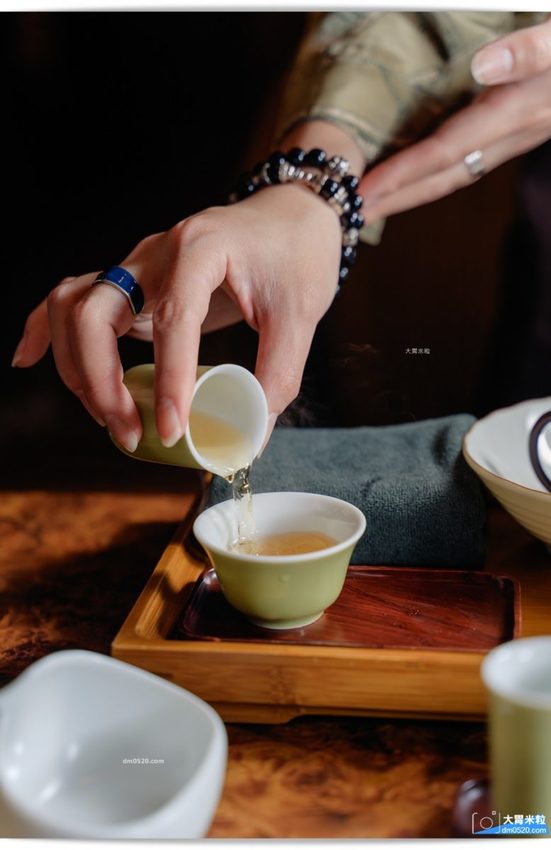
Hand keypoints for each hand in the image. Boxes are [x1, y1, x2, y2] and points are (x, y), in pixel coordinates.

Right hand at [12, 185, 341, 452]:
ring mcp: (137, 266)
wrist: (291, 214)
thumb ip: (279, 373)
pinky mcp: (133, 283)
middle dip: (100, 379)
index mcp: (200, 251)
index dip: (170, 380)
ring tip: (105, 415)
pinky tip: (28, 359)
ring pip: (73, 306)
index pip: (173, 319)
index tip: (172, 429)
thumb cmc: (298, 256)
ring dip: (76, 365)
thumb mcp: (302, 314)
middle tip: (130, 432)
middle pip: (96, 310)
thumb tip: (252, 431)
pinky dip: (43, 329)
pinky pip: (71, 297)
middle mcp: (156, 254)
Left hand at [358, 16, 550, 221]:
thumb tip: (483, 69)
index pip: (446, 151)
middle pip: (444, 176)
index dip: (403, 173)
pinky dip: (435, 173)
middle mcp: (513, 132)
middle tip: (351, 215)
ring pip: (456, 173)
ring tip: (375, 202)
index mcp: (516, 110)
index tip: (363, 190)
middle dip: (398, 197)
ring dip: (413, 191)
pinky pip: (468, 160)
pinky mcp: (519, 126)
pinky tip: (417, 173)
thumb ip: (532, 49)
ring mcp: (517, 134)